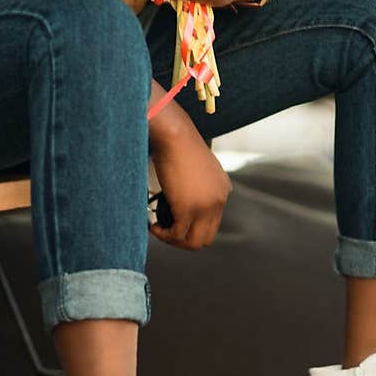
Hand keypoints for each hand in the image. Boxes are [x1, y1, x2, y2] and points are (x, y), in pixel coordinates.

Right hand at [149, 123, 231, 249]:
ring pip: (193, 241)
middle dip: (183, 238)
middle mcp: (219, 200)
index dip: (190, 226)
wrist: (173, 134)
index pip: (211, 222)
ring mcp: (206, 206)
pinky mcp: (189, 209)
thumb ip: (194, 186)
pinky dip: (163, 234)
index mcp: (222, 190)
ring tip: (157, 228)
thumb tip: (177, 202)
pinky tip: (153, 225)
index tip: (172, 221)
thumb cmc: (177, 144)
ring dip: (173, 239)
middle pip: (205, 237)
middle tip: (164, 230)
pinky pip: (177, 234)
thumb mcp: (194, 168)